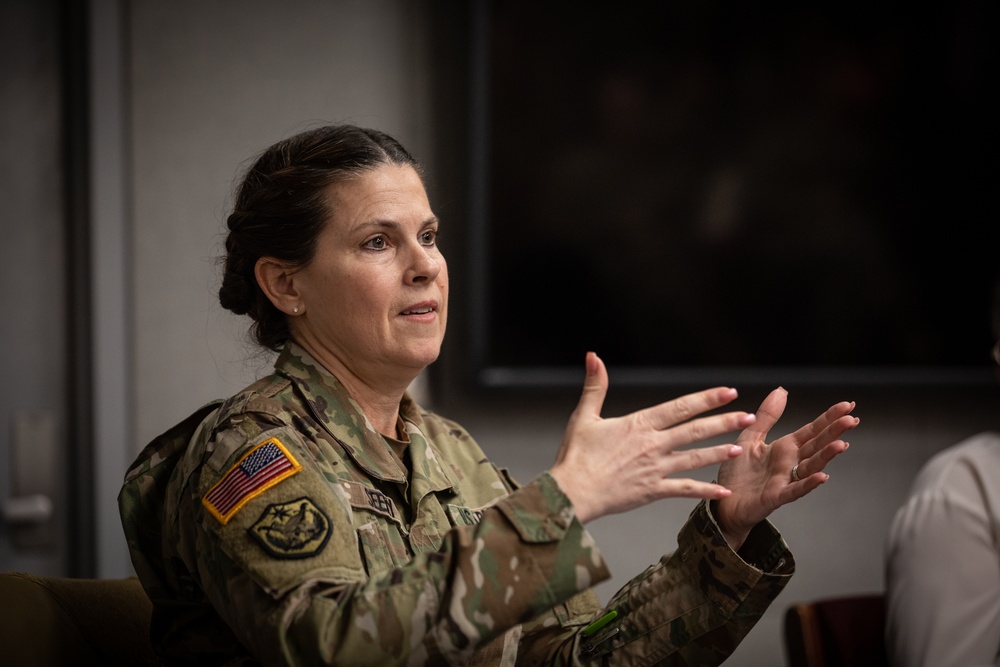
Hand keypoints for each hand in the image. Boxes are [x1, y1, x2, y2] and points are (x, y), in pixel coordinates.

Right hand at [550, 352, 755, 523]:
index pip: (680, 407)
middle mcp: (653, 445)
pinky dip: (705, 491)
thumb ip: (595, 386)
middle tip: (748, 417)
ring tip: (739, 447)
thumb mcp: (584, 416)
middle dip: (724, 422)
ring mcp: (656, 469)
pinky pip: (684, 490)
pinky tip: (723, 491)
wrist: (572, 492)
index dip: (707, 398)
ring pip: (695, 458)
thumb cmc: (576, 455)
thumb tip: (592, 356)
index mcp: (639, 424)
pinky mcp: (653, 490)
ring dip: (719, 452)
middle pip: (695, 430)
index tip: (728, 392)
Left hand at [714, 387, 857, 548]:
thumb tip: (782, 390)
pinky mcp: (776, 496)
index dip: (829, 418)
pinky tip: (822, 476)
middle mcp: (790, 463)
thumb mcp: (750, 437)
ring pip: (811, 466)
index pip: (812, 430)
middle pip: (816, 445)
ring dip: (826, 456)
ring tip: (841, 445)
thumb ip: (767, 416)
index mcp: (785, 447)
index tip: (847, 405)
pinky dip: (808, 483)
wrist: (724, 502)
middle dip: (834, 433)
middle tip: (852, 420)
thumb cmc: (738, 472)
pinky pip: (795, 490)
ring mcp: (785, 480)